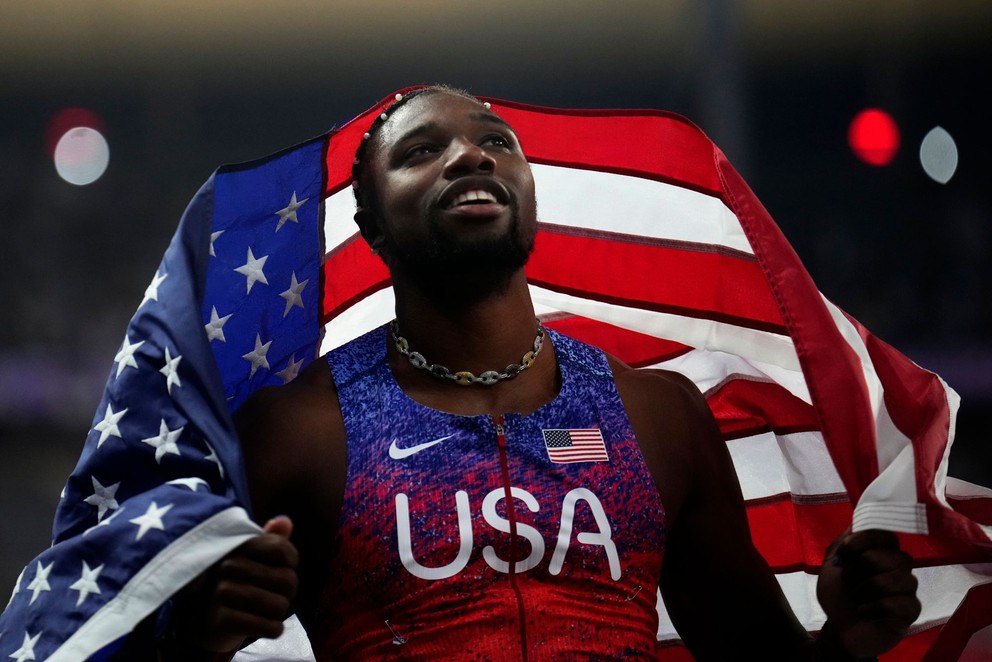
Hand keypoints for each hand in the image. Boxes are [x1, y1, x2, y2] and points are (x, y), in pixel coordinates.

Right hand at [167, 516, 299, 656]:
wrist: (205, 620)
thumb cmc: (239, 583)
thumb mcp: (256, 557)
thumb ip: (274, 539)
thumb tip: (284, 520)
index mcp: (240, 546)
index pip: (283, 549)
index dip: (291, 562)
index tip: (283, 568)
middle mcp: (230, 565)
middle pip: (288, 580)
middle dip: (286, 593)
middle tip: (270, 594)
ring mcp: (224, 592)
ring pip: (280, 605)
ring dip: (278, 613)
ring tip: (263, 610)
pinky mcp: (224, 619)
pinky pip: (269, 627)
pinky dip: (273, 629)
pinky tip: (265, 626)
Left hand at [816, 529, 920, 657]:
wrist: (839, 626)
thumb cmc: (839, 593)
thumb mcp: (831, 564)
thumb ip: (843, 542)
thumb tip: (857, 522)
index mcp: (882, 550)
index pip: (885, 534)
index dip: (862, 541)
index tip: (844, 554)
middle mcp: (899, 566)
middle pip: (893, 556)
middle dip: (861, 569)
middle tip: (848, 581)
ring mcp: (908, 588)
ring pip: (897, 579)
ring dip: (866, 590)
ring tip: (856, 598)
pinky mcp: (911, 611)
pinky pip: (899, 604)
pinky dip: (873, 608)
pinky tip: (864, 612)